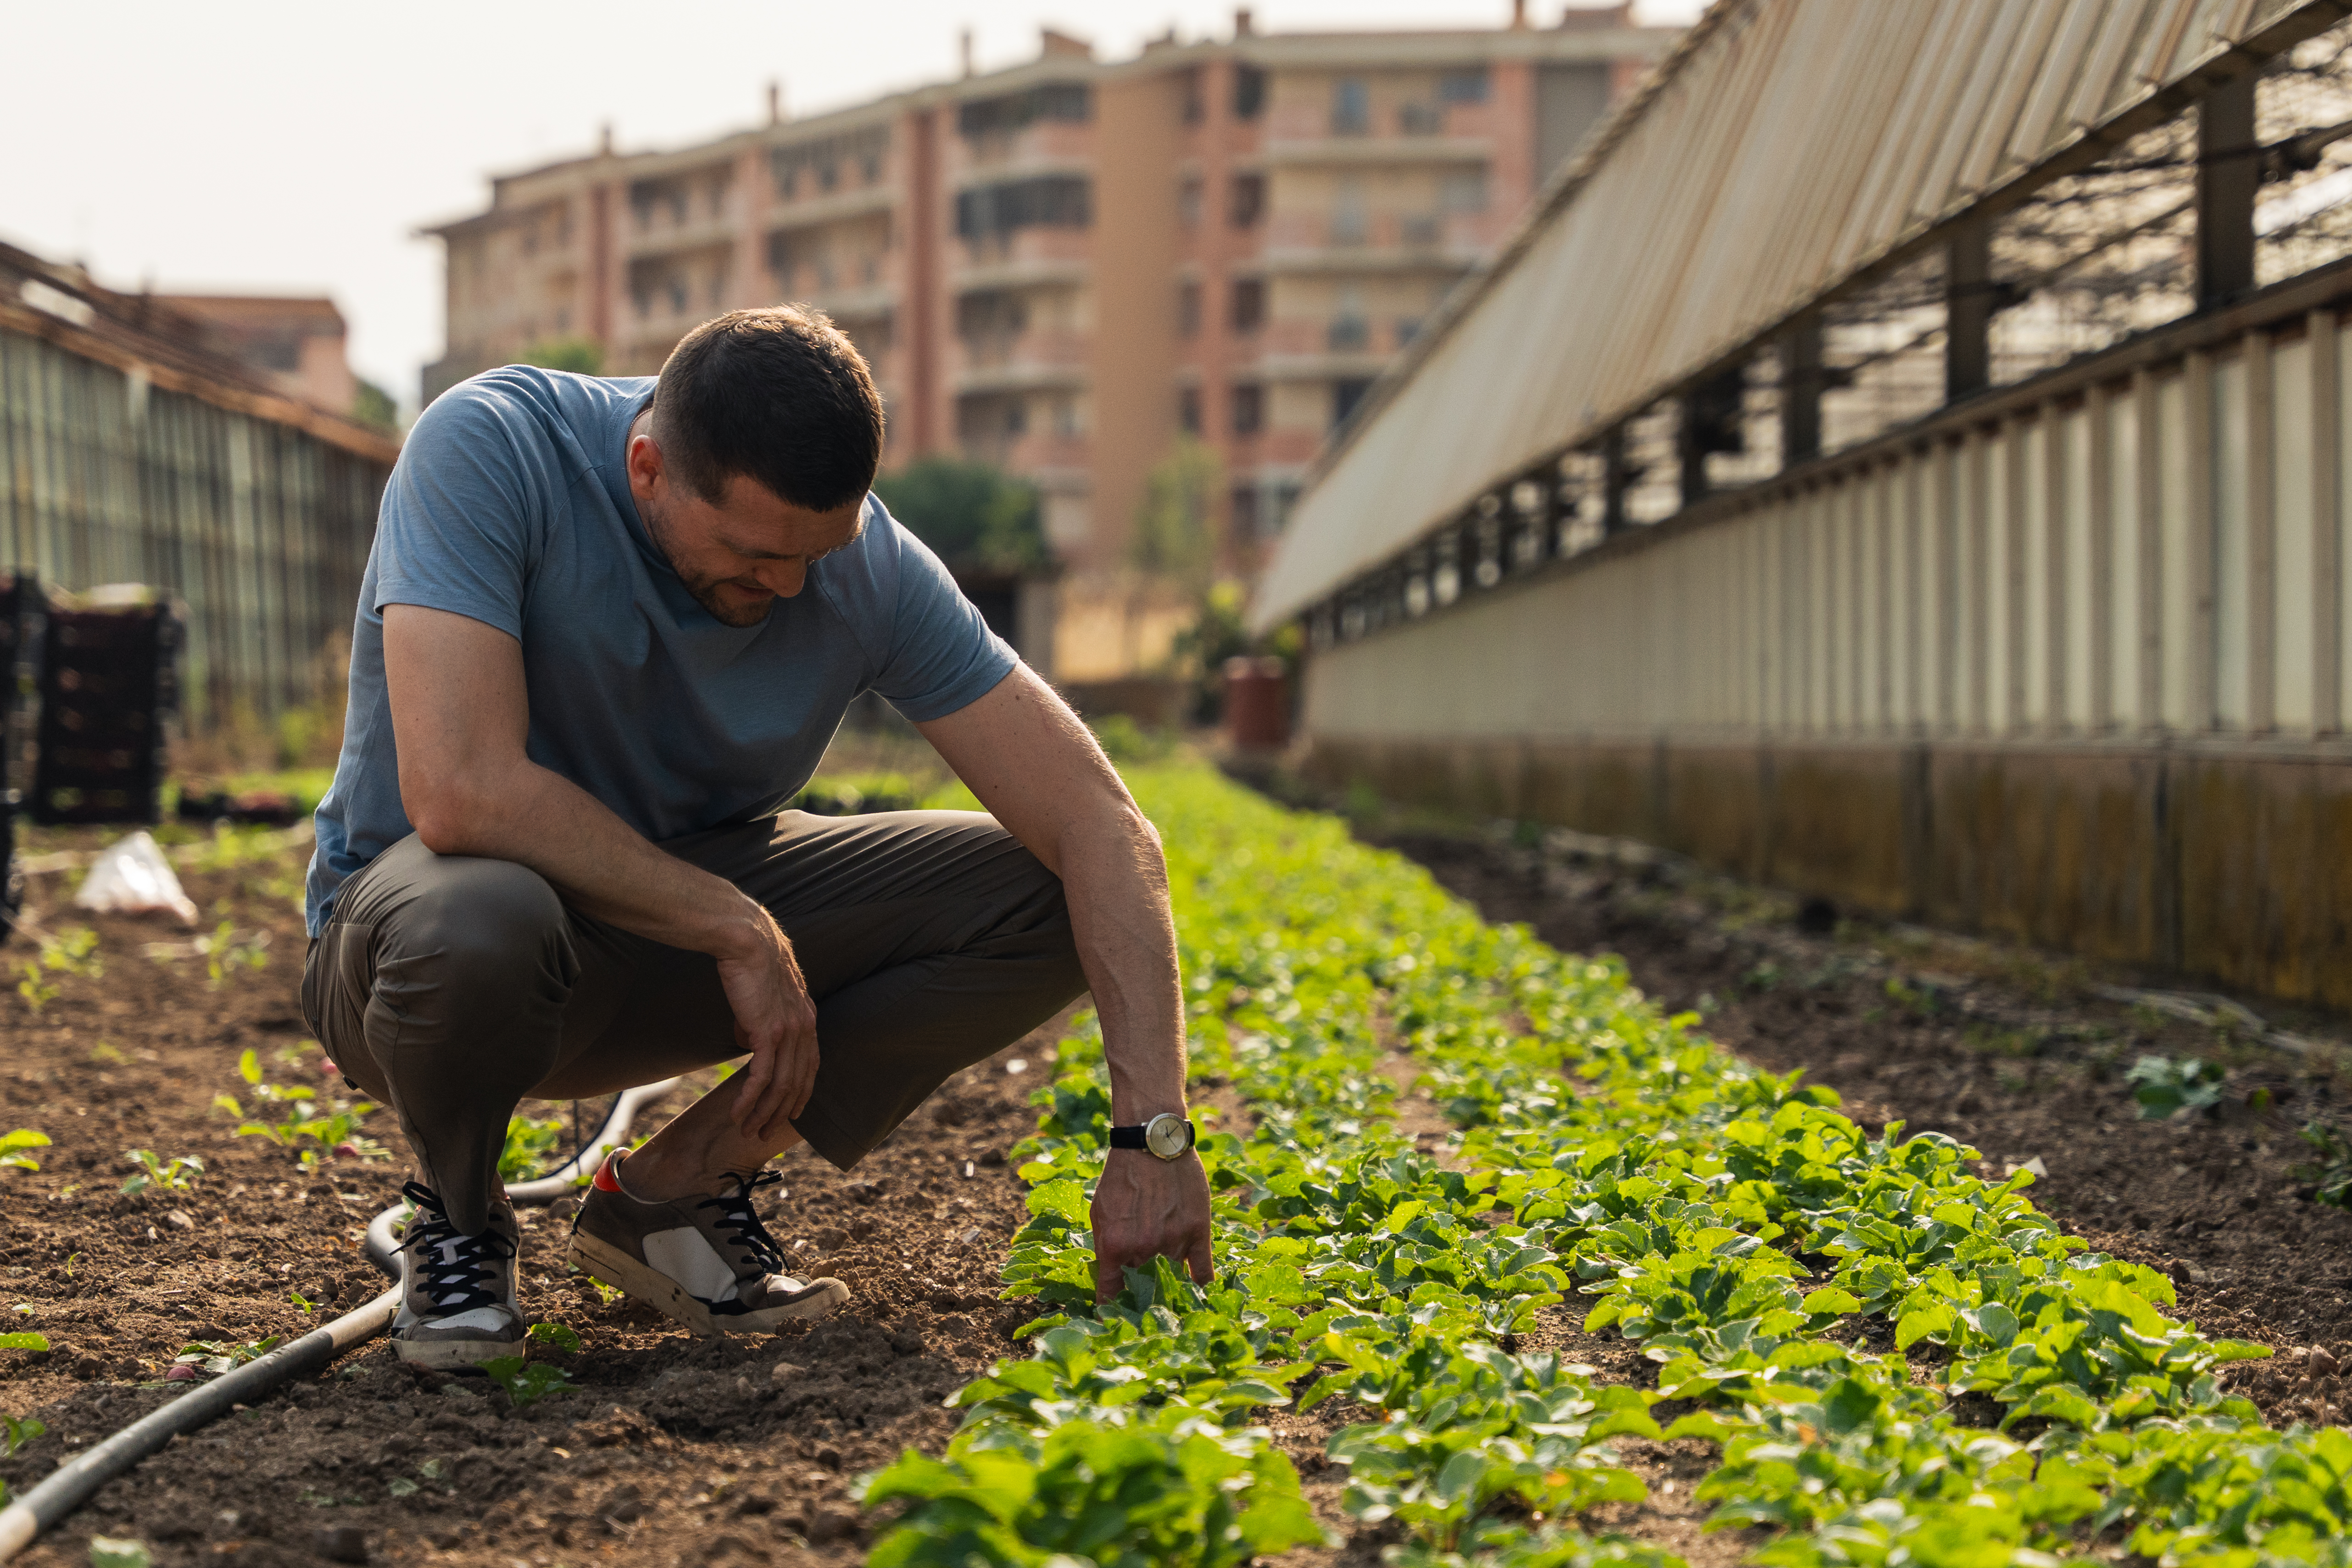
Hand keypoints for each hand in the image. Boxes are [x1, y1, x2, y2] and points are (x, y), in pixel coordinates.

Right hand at [711, 905, 819, 1141]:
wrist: (745, 940)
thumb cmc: (748, 962)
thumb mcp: (761, 996)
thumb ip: (759, 1021)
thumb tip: (747, 1040)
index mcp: (806, 1017)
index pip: (810, 1065)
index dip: (802, 1092)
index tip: (790, 1112)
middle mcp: (804, 1028)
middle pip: (798, 1082)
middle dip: (781, 1112)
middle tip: (763, 1133)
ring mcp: (790, 1032)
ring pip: (781, 1086)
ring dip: (763, 1113)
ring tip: (747, 1131)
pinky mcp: (770, 1033)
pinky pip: (762, 1077)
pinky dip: (750, 1099)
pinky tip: (738, 1114)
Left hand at [1090, 1149, 1212, 1300]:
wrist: (1153, 1142)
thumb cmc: (1121, 1175)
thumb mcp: (1099, 1212)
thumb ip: (1103, 1248)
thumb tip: (1107, 1278)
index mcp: (1114, 1246)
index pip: (1110, 1295)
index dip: (1110, 1312)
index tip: (1112, 1320)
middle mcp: (1143, 1249)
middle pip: (1143, 1294)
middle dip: (1141, 1306)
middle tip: (1142, 1314)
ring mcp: (1174, 1242)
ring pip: (1174, 1284)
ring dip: (1170, 1296)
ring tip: (1169, 1307)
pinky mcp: (1198, 1233)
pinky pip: (1203, 1273)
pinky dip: (1200, 1289)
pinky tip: (1198, 1299)